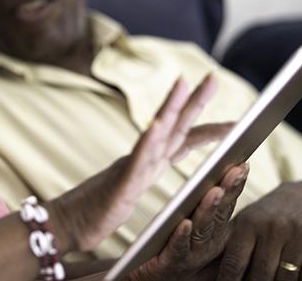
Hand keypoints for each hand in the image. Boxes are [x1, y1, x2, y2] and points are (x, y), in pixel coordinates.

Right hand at [52, 74, 232, 251]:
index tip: (236, 121)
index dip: (207, 129)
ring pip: (154, 134)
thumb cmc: (96, 211)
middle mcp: (140, 160)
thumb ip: (145, 172)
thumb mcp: (130, 190)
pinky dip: (148, 140)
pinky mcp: (119, 185)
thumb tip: (159, 160)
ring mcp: (129, 169)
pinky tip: (158, 124)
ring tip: (183, 83)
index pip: (182, 142)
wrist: (65, 224)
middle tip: (212, 77)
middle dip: (193, 101)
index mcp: (147, 163)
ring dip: (169, 107)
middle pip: (172, 127)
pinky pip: (136, 160)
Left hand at [127, 162, 249, 280]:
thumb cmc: (171, 247)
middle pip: (220, 213)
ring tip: (214, 191)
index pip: (227, 203)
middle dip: (228, 190)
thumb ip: (202, 202)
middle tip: (236, 170)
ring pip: (203, 229)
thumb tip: (221, 170)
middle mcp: (209, 243)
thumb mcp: (191, 222)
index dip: (235, 184)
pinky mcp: (172, 264)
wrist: (151, 277)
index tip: (242, 163)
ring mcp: (193, 255)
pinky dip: (182, 235)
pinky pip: (179, 248)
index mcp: (215, 230)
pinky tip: (185, 222)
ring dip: (208, 209)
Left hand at [217, 182, 301, 280]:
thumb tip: (212, 275)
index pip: (235, 263)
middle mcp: (274, 226)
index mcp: (249, 223)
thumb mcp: (245, 224)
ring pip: (286, 278)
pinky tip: (293, 279)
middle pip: (261, 275)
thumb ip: (231, 248)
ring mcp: (299, 233)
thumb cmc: (267, 217)